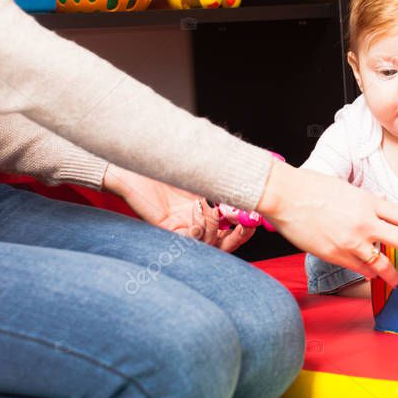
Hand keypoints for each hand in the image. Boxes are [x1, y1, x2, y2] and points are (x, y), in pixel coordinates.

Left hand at [103, 164, 253, 251]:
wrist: (139, 155)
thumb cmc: (170, 156)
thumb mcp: (204, 165)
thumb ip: (224, 173)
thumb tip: (253, 176)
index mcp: (209, 204)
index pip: (233, 224)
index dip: (247, 223)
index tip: (258, 216)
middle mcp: (197, 218)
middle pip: (225, 241)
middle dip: (239, 236)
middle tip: (247, 226)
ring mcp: (183, 225)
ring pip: (210, 241)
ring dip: (215, 226)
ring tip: (208, 207)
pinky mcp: (167, 229)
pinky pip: (190, 240)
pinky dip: (198, 230)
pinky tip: (195, 214)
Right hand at [255, 160, 397, 287]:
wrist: (285, 195)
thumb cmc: (314, 188)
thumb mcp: (349, 191)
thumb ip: (368, 206)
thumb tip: (381, 219)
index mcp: (370, 202)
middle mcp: (366, 222)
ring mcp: (351, 240)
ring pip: (384, 263)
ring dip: (396, 275)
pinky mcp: (335, 254)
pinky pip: (360, 268)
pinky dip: (370, 272)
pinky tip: (374, 275)